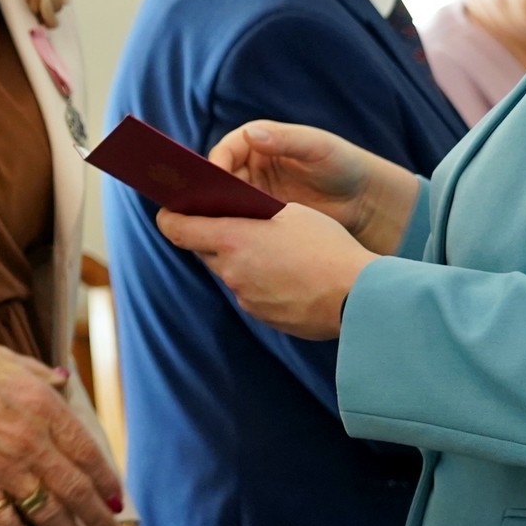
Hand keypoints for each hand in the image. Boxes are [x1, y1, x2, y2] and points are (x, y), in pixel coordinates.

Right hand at [0, 336, 124, 525]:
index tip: (117, 498)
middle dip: (99, 518)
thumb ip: (38, 372)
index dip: (106, 479)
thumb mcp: (2, 355)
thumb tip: (64, 380)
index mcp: (41, 404)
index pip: (87, 451)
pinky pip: (6, 524)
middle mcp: (29, 440)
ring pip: (48, 513)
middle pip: (75, 489)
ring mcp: (2, 467)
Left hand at [155, 202, 375, 338]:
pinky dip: (261, 281)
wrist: (356, 296)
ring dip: (241, 260)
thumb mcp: (290, 213)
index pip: (177, 229)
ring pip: (230, 272)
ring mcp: (245, 297)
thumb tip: (238, 217)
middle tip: (230, 222)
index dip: (170, 217)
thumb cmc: (326, 246)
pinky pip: (251, 292)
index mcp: (231, 239)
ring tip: (272, 249)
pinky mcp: (262, 315)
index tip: (169, 210)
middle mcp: (230, 271)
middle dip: (214, 236)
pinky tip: (288, 274)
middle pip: (206, 250)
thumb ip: (254, 213)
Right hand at [209, 120, 420, 255]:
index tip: (212, 183)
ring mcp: (254, 194)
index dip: (214, 167)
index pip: (224, 152)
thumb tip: (251, 134)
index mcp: (257, 142)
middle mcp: (250, 167)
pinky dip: (236, 232)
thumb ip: (286, 140)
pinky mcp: (261, 218)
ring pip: (224, 204)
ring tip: (216, 230)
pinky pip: (240, 224)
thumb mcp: (316, 148)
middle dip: (209, 194)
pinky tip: (235, 243)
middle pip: (217, 180)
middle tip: (204, 211)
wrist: (364, 200)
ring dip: (219, 216)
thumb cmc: (343, 164)